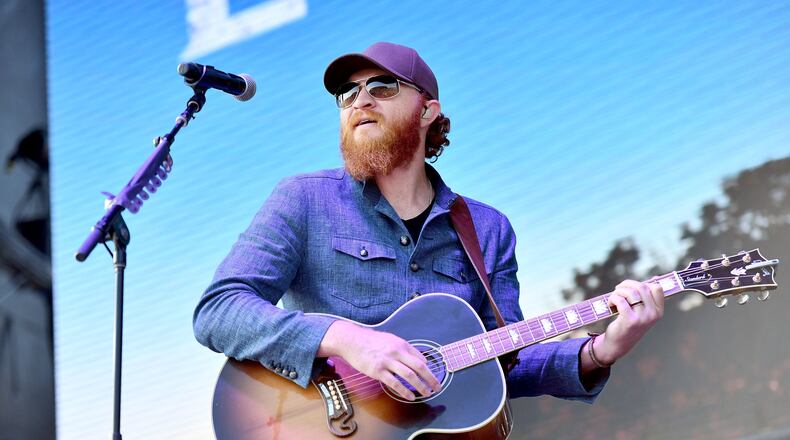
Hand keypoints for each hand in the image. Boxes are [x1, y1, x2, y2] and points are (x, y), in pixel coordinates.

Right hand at [318, 320, 441, 400]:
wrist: (352, 340)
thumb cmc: (371, 341)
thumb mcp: (390, 339)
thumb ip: (403, 349)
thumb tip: (418, 359)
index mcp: (401, 344)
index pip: (420, 357)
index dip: (429, 369)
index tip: (434, 376)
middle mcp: (396, 352)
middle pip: (419, 366)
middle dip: (430, 378)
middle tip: (438, 387)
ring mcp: (387, 362)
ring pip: (409, 375)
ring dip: (420, 386)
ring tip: (427, 393)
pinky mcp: (377, 371)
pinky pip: (394, 383)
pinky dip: (404, 391)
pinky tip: (410, 396)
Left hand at [589, 279, 663, 366]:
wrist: (618, 343)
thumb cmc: (629, 323)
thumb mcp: (642, 311)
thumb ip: (647, 296)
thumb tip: (656, 278)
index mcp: (659, 311)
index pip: (657, 288)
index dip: (642, 283)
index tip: (632, 287)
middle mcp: (653, 315)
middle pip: (642, 287)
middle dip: (627, 284)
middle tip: (618, 289)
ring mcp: (642, 318)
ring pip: (630, 293)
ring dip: (618, 292)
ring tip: (613, 297)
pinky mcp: (630, 320)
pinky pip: (620, 300)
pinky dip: (613, 298)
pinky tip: (610, 304)